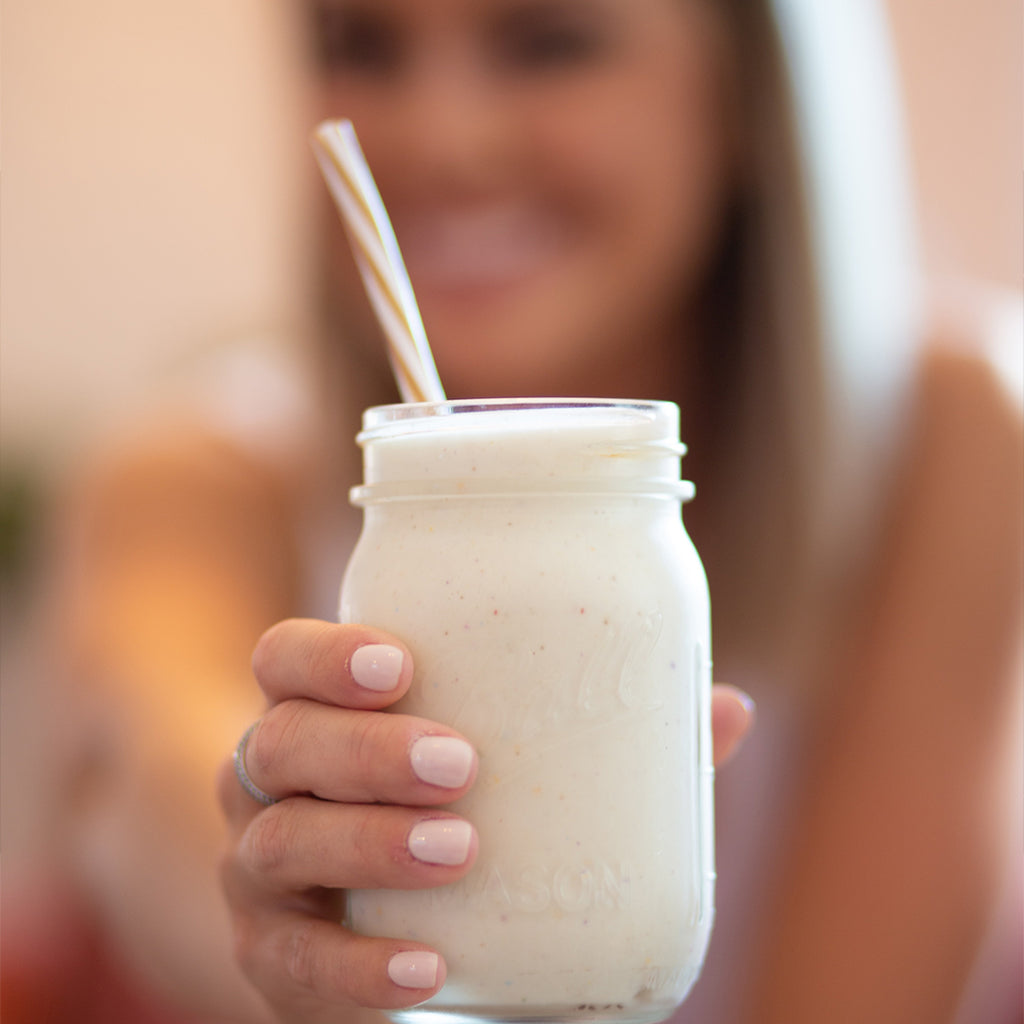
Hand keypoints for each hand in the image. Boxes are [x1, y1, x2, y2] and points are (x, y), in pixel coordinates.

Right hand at [218, 619, 753, 1018]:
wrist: (395, 943)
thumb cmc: (456, 826)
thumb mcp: (521, 780)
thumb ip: (615, 748)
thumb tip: (728, 708)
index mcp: (326, 717)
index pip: (283, 659)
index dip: (324, 653)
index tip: (401, 665)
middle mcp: (274, 787)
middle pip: (280, 744)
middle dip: (364, 748)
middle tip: (460, 762)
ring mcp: (263, 876)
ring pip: (277, 842)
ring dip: (366, 842)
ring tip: (458, 847)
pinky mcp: (272, 961)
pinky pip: (289, 964)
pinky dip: (354, 964)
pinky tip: (428, 966)